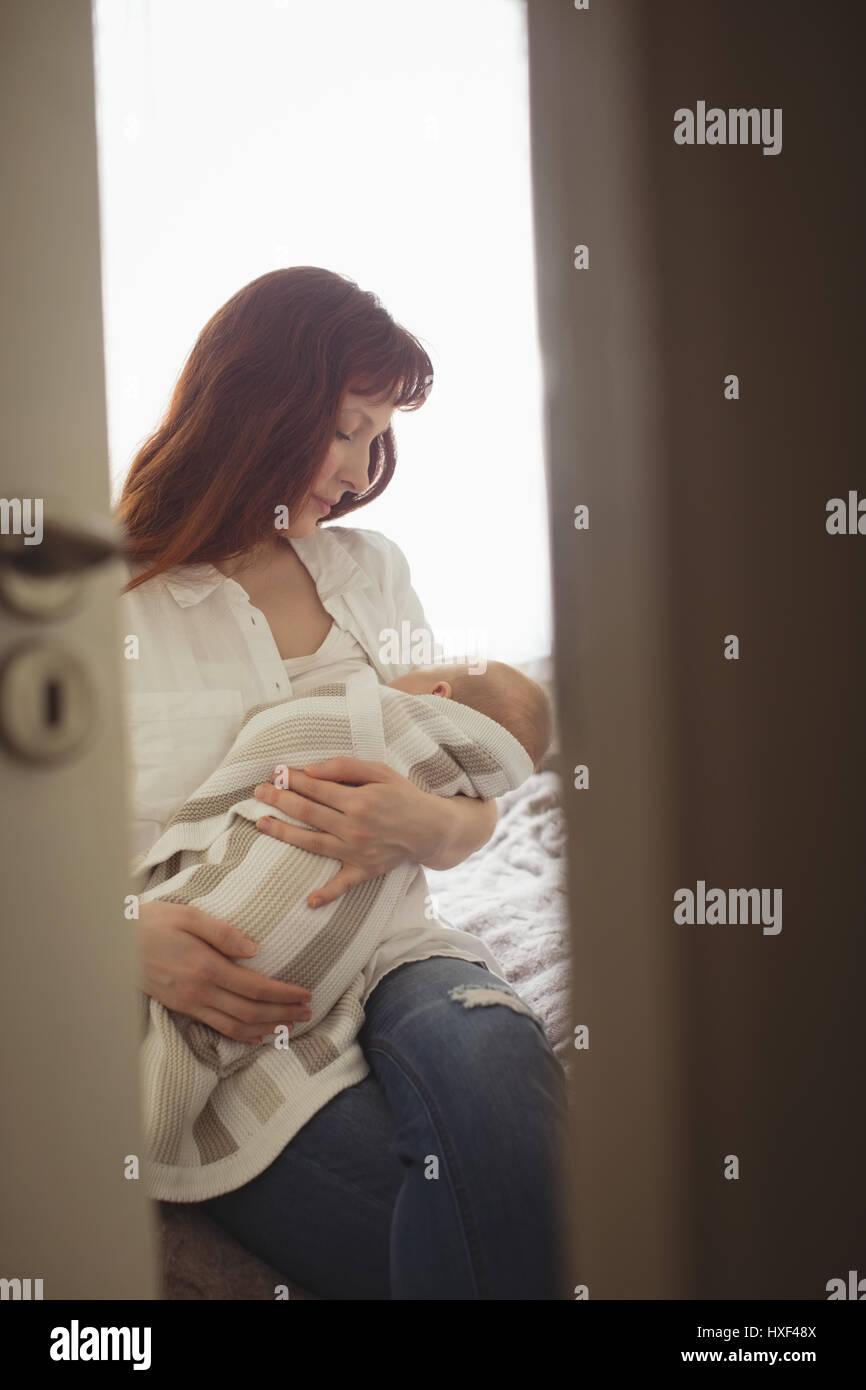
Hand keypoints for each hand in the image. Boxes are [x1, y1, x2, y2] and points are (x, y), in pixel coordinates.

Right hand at [136, 900, 312, 1042]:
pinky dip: (241, 1033)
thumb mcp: (188, 915)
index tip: (305, 994)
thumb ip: (223, 932)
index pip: (255, 988)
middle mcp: (199, 992)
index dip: (283, 994)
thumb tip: (255, 951)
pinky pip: (216, 1027)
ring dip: (266, 1027)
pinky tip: (256, 1033)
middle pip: (251, 1011)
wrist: (112, 941)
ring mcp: (188, 1004)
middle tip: (308, 1012)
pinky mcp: (180, 1008)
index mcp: (205, 967)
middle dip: (283, 1014)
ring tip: (290, 1025)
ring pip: (235, 1026)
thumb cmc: (152, 922)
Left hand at [254, 757, 452, 907]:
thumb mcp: (380, 771)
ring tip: (261, 824)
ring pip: (312, 843)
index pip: (316, 789)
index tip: (276, 772)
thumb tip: (312, 770)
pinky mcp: (364, 871)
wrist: (432, 829)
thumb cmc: (404, 796)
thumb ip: (346, 767)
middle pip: (308, 813)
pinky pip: (342, 885)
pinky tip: (309, 901)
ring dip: (284, 834)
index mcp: (359, 801)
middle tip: (258, 792)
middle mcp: (355, 827)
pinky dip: (326, 894)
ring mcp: (357, 852)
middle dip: (280, 800)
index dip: (293, 780)